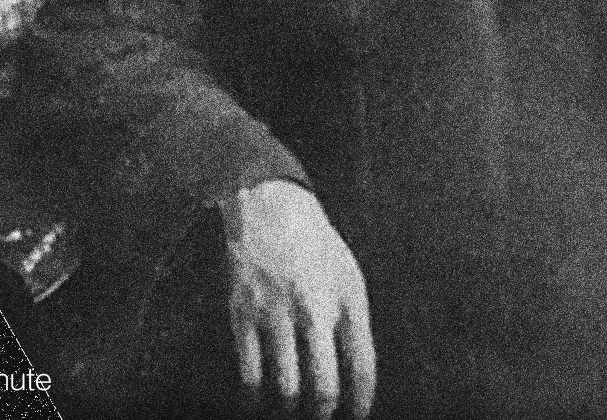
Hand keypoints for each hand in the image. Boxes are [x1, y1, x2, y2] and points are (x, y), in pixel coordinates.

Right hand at [218, 180, 375, 418]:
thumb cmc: (316, 248)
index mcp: (346, 298)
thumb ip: (355, 326)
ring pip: (287, 390)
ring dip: (291, 411)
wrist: (271, 208)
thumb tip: (354, 382)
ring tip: (292, 411)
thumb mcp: (349, 278)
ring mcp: (277, 313)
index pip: (362, 368)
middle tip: (320, 417)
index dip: (361, 403)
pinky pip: (250, 376)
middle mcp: (313, 308)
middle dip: (324, 414)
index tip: (355, 416)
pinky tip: (260, 402)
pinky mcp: (244, 314)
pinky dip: (256, 400)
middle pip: (325, 388)